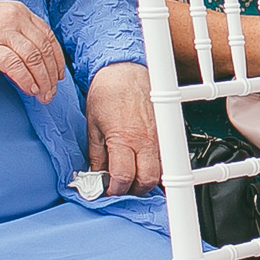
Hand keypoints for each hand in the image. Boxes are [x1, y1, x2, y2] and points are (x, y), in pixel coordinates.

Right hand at [0, 0, 67, 101]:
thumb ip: (17, 30)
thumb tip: (35, 56)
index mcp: (19, 10)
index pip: (48, 36)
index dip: (57, 58)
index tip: (58, 75)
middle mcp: (14, 18)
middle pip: (44, 49)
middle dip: (51, 74)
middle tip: (52, 92)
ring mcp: (1, 31)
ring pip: (33, 58)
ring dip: (42, 81)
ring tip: (43, 95)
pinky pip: (14, 65)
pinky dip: (26, 80)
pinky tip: (29, 90)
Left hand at [83, 62, 161, 195]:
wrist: (124, 69)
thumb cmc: (107, 92)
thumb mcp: (92, 125)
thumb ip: (96, 154)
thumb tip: (96, 174)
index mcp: (123, 138)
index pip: (123, 177)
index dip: (114, 189)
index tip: (108, 190)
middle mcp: (145, 139)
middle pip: (148, 179)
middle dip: (135, 190)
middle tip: (122, 188)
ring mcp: (159, 135)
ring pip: (161, 170)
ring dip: (147, 179)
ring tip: (133, 176)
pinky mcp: (166, 130)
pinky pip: (166, 156)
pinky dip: (157, 165)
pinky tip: (145, 163)